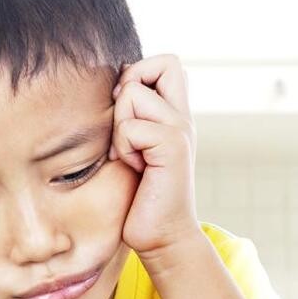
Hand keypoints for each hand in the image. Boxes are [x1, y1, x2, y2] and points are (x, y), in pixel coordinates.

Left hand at [108, 54, 201, 258]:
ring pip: (134, 94)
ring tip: (130, 156)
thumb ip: (131, 119)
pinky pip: (130, 127)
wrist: (161, 237)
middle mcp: (183, 117)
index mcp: (175, 116)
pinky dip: (124, 148)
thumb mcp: (133, 150)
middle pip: (164, 62)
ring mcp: (181, 130)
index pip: (167, 63)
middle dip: (132, 84)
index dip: (140, 72)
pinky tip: (134, 169)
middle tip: (126, 126)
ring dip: (120, 126)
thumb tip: (114, 87)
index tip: (126, 109)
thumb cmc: (140, 198)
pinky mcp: (173, 147)